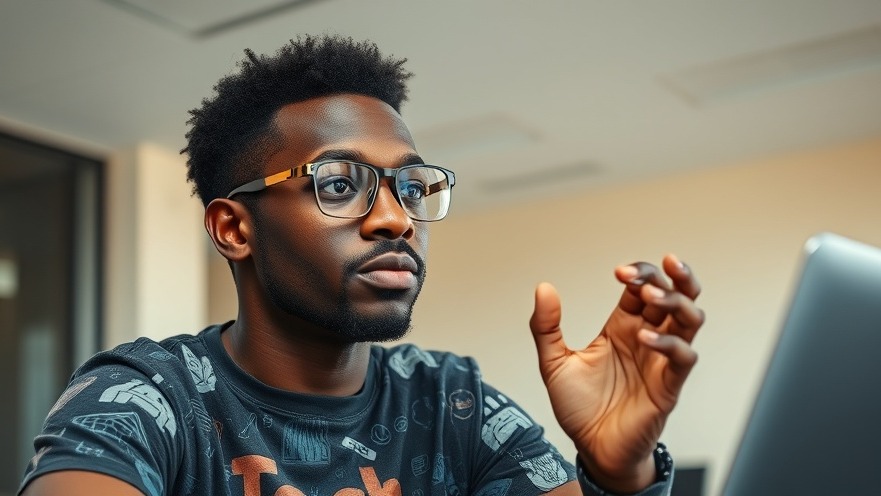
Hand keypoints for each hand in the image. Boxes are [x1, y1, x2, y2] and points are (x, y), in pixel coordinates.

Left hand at [529, 254, 703, 492]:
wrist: (591, 449)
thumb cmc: (579, 408)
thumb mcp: (553, 362)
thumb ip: (545, 326)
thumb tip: (544, 288)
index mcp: (623, 327)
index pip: (643, 287)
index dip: (638, 273)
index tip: (618, 272)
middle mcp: (647, 338)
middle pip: (677, 295)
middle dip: (672, 276)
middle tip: (656, 268)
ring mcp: (661, 361)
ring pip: (691, 319)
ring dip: (677, 302)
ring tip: (652, 296)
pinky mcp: (668, 386)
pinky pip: (682, 357)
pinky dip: (668, 344)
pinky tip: (644, 337)